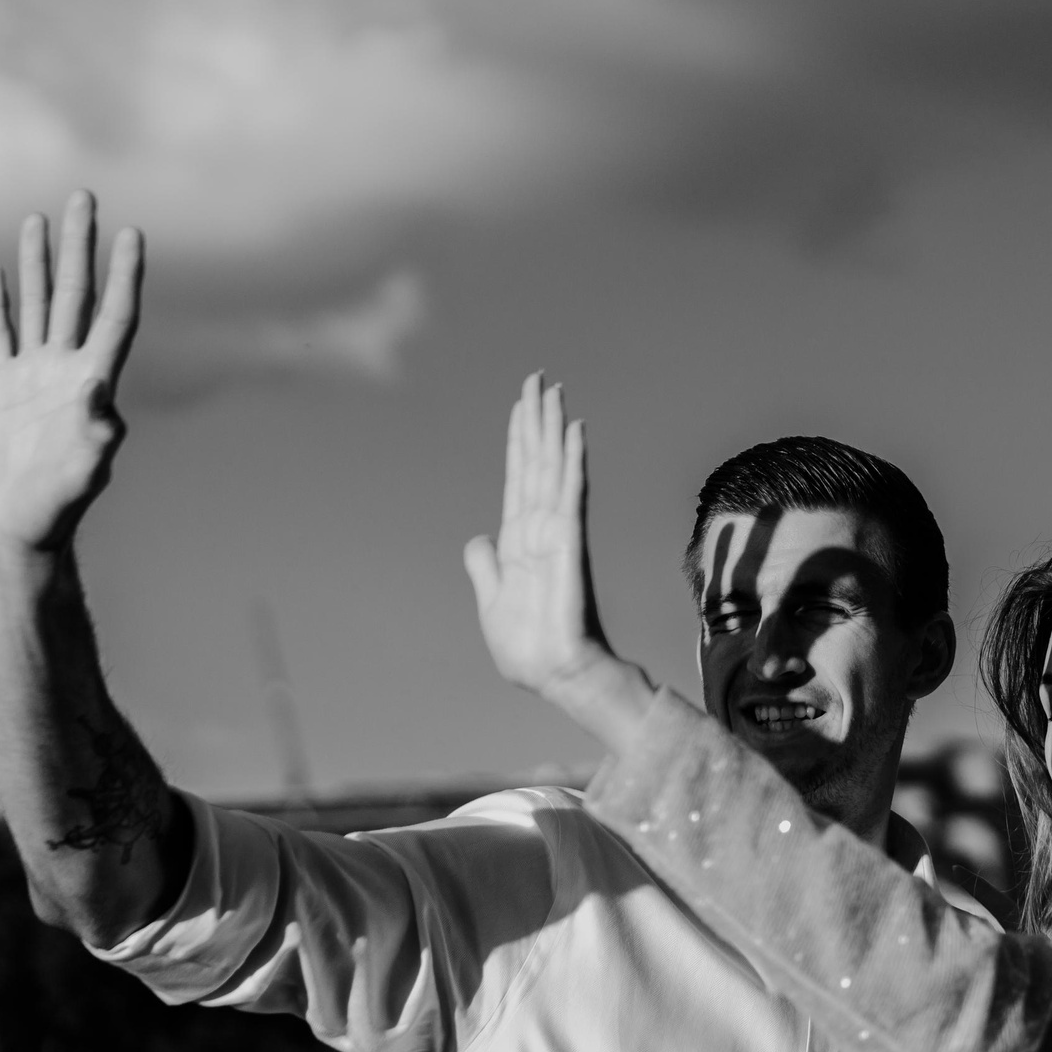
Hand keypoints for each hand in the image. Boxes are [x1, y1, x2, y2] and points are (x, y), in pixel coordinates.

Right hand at [0, 192, 143, 553]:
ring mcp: (33, 378)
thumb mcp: (84, 471)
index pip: (115, 315)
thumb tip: (99, 394)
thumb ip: (94, 433)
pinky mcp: (1, 392)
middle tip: (85, 195)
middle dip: (81, 245)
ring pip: (37, 305)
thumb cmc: (57, 509)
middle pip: (77, 294)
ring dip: (39, 262)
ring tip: (38, 216)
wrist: (16, 533)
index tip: (133, 232)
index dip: (125, 274)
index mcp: (93, 382)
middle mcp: (67, 370)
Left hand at [465, 375, 611, 695]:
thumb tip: (477, 536)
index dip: (519, 439)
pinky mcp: (568, 543)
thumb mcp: (491, 601)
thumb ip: (483, 566)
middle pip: (536, 461)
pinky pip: (570, 493)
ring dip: (551, 427)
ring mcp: (555, 531)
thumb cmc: (527, 646)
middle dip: (536, 419)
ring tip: (553, 391)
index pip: (519, 477)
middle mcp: (538, 526)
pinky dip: (571, 461)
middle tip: (539, 378)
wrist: (552, 673)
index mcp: (518, 539)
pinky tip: (574, 431)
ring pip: (551, 466)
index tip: (522, 404)